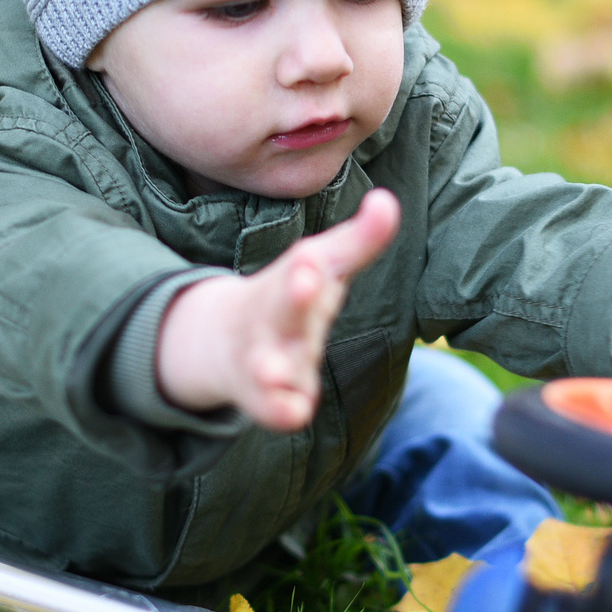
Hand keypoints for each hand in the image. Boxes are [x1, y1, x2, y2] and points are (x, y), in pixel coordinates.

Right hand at [156, 189, 401, 430]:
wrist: (223, 338)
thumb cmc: (290, 294)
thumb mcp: (324, 265)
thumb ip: (360, 240)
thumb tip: (388, 200)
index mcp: (295, 281)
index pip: (306, 269)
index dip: (311, 265)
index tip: (311, 256)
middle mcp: (277, 316)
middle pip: (284, 307)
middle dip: (294, 296)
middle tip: (304, 282)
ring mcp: (265, 357)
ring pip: (267, 364)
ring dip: (271, 368)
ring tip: (273, 373)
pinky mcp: (265, 397)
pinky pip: (273, 407)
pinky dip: (280, 410)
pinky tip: (293, 412)